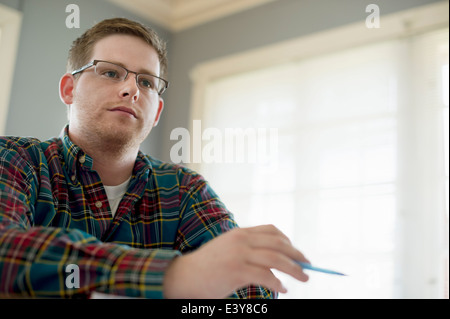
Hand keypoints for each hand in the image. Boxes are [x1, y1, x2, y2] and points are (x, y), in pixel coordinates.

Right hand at [163, 224, 308, 298]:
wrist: (184, 276)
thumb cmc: (207, 266)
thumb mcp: (228, 249)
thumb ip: (247, 248)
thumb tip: (273, 257)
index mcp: (240, 233)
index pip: (271, 231)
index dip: (288, 241)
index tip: (297, 252)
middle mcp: (241, 240)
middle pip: (278, 243)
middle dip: (297, 255)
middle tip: (308, 265)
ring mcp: (239, 255)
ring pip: (276, 259)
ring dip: (295, 269)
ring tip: (304, 277)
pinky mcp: (237, 271)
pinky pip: (266, 276)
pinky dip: (278, 283)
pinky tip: (282, 289)